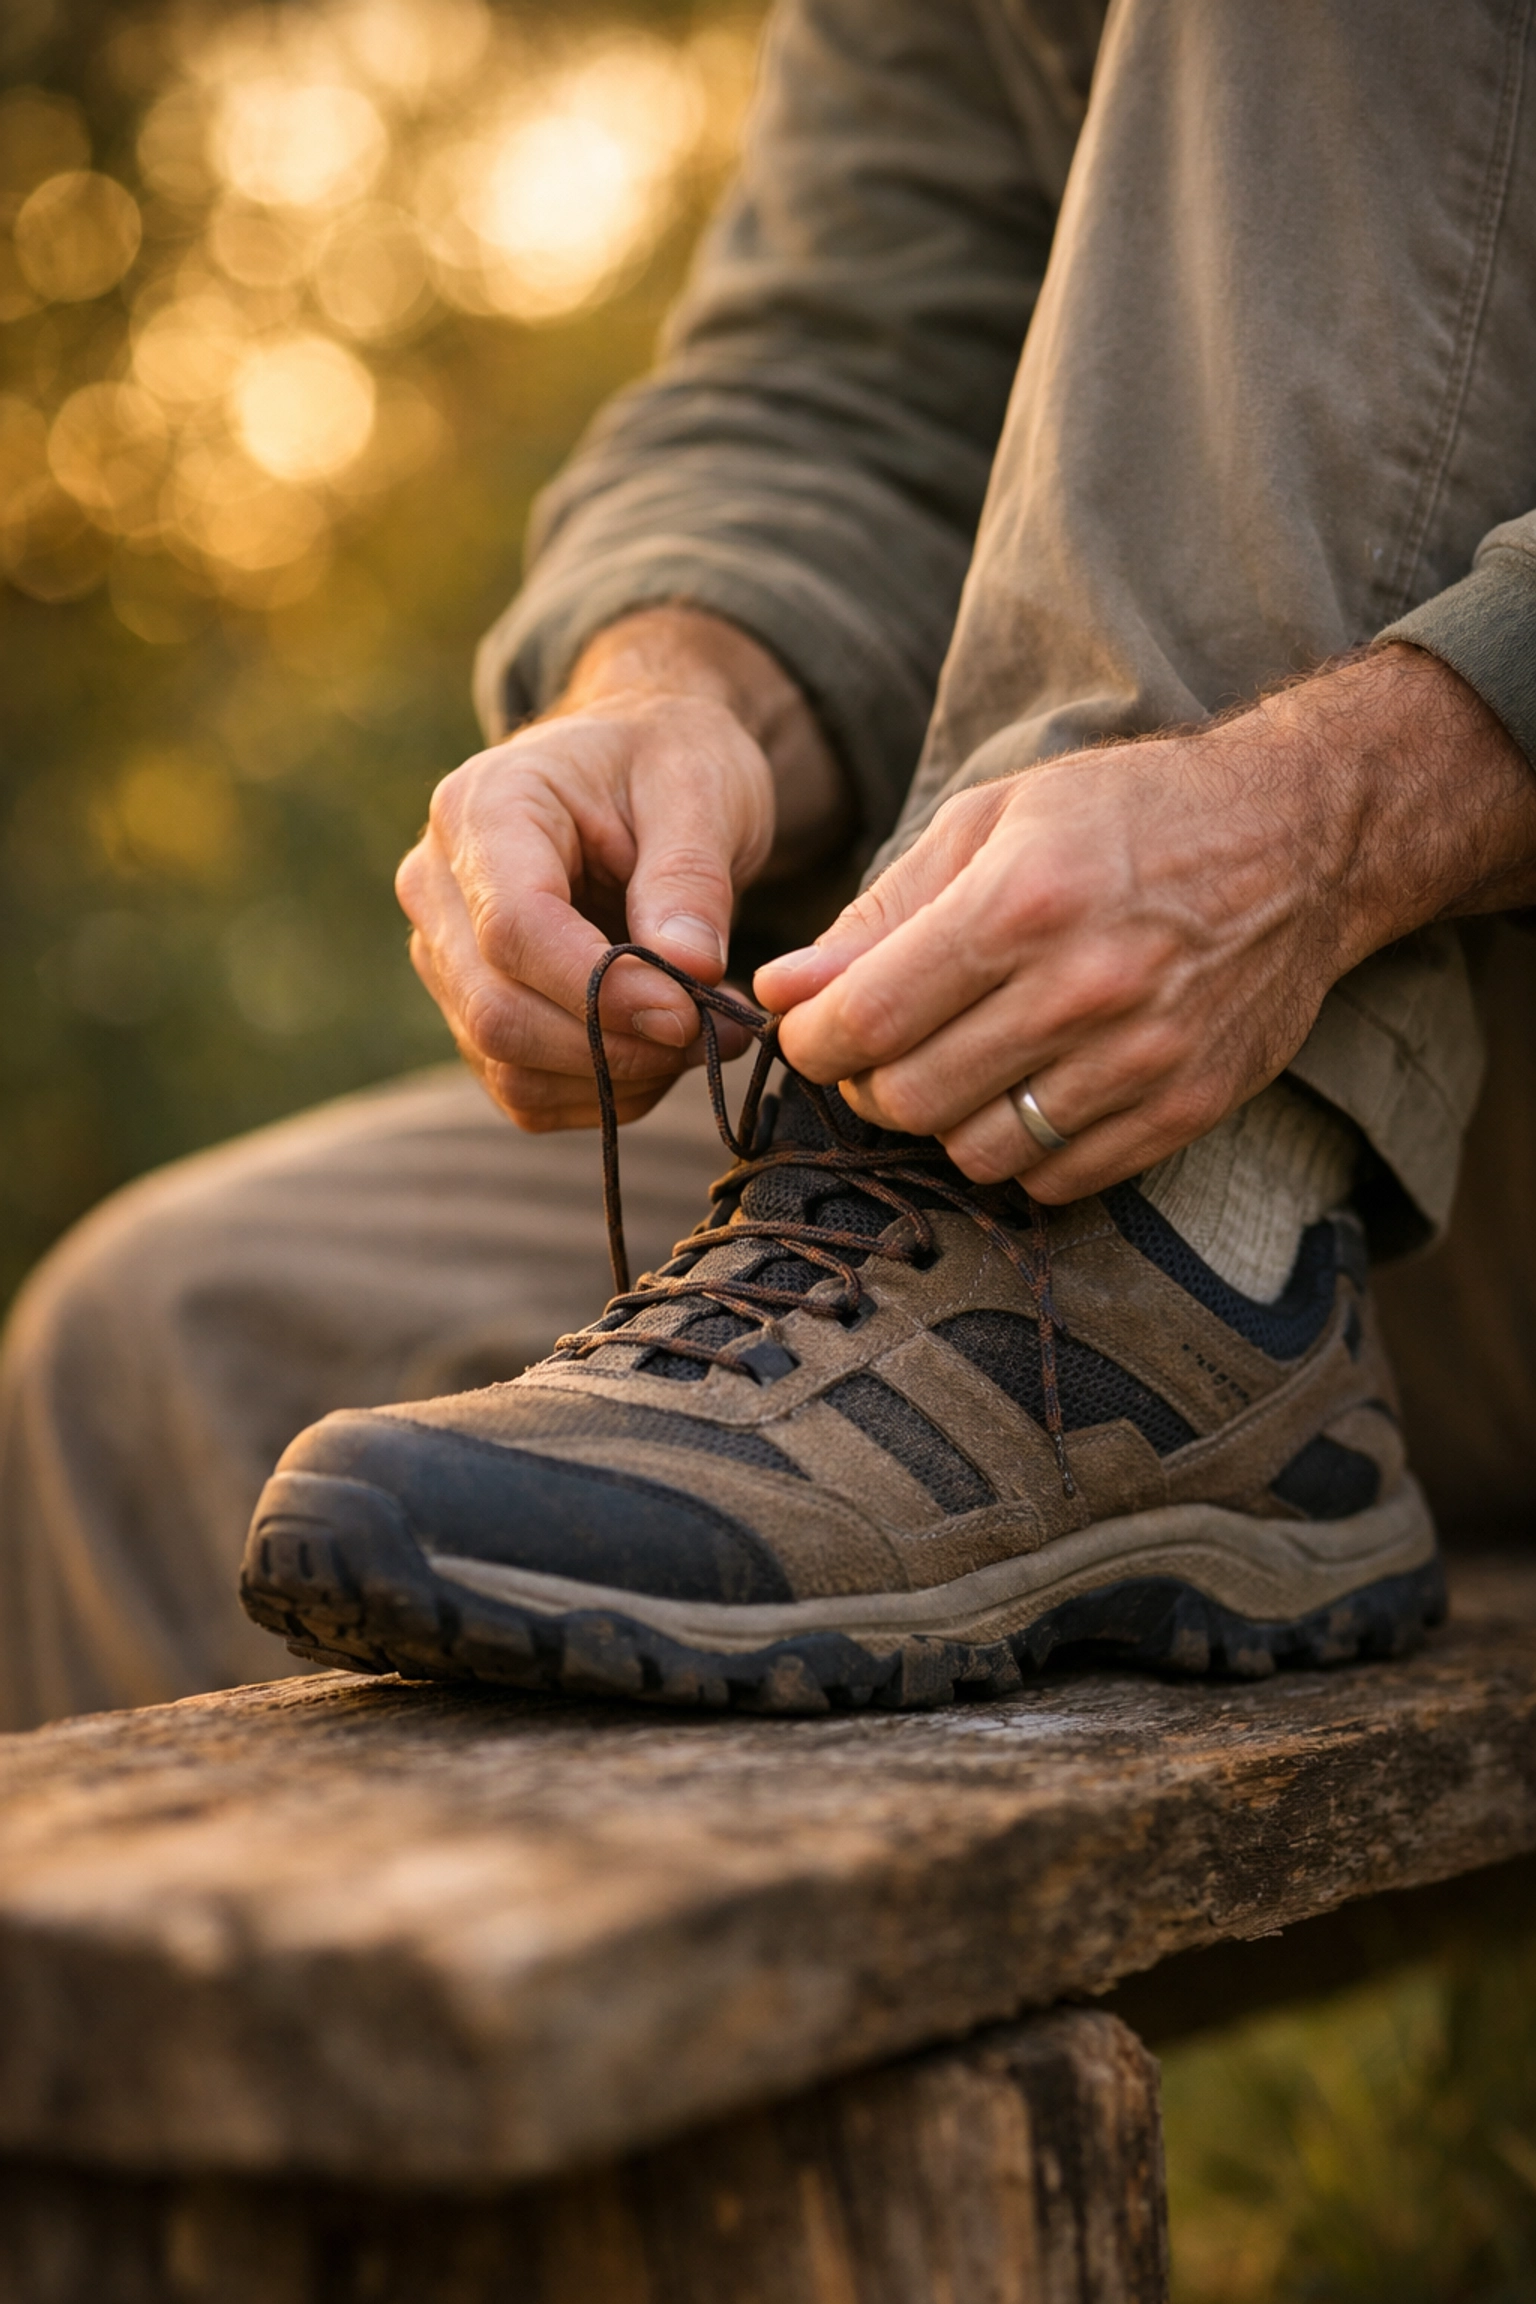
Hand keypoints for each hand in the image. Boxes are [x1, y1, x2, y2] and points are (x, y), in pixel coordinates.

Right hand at [398, 607, 845, 1131]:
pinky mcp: (471, 1011)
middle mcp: (437, 887)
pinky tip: (662, 1049)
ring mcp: (445, 957)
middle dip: (616, 1044)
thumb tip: (689, 972)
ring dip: (618, 1076)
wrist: (639, 770)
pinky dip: (603, 1091)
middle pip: (497, 1010)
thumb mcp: (701, 788)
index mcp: (483, 809)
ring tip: (704, 1035)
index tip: (690, 1013)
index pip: (513, 928)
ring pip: (509, 1065)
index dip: (601, 989)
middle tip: (717, 1034)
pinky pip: (525, 1089)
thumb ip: (689, 879)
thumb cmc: (667, 763)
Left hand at [756, 646, 1535, 1200]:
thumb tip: (782, 991)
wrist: (1299, 837)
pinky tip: (1027, 1088)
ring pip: (977, 1152)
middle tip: (882, 1045)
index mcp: (1022, 903)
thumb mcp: (991, 823)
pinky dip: (1021, 1149)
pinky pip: (1057, 1177)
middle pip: (910, 1098)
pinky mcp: (1185, 1108)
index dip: (813, 1040)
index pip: (867, 1022)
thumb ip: (879, 915)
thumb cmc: (1126, 815)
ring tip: (961, 1061)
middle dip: (868, 1081)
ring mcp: (1142, 1059)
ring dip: (944, 1120)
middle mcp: (1084, 989)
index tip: (812, 1028)